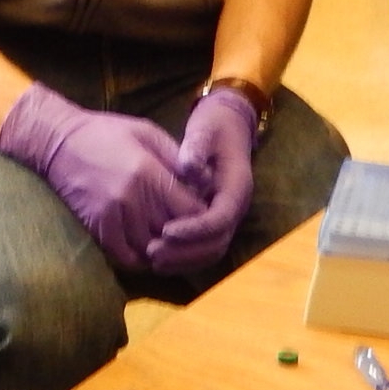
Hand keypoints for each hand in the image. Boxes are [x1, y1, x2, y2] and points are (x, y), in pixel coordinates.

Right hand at [0, 83, 204, 271]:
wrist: (57, 141)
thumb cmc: (106, 132)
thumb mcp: (147, 133)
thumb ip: (177, 158)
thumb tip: (206, 182)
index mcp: (148, 171)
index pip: (190, 210)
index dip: (202, 216)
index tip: (204, 214)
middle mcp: (132, 197)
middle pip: (174, 233)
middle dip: (186, 235)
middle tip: (192, 233)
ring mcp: (112, 215)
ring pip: (151, 248)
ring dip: (164, 249)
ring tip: (171, 244)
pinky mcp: (96, 226)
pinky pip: (125, 256)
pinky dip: (140, 259)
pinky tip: (146, 251)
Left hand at [146, 89, 259, 274]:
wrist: (226, 129)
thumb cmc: (214, 129)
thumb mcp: (205, 133)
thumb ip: (196, 149)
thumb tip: (188, 167)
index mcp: (236, 189)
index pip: (219, 220)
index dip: (194, 229)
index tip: (166, 231)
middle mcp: (234, 209)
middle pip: (216, 243)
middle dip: (185, 251)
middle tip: (153, 252)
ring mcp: (226, 218)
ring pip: (211, 251)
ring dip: (183, 259)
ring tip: (152, 259)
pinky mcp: (214, 223)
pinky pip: (204, 249)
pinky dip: (184, 258)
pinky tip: (157, 258)